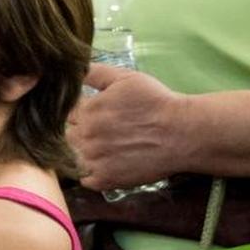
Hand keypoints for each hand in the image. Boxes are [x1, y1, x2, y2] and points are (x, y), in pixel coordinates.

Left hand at [67, 63, 189, 189]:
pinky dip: (90, 174)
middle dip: (78, 132)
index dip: (79, 114)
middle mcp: (86, 136)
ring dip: (82, 153)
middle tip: (101, 132)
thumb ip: (95, 73)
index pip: (67, 114)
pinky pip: (84, 180)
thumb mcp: (125, 78)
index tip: (93, 116)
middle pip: (68, 136)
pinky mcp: (105, 179)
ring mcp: (94, 160)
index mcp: (88, 111)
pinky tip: (104, 164)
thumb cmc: (156, 102)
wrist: (181, 133)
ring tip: (104, 148)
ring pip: (73, 157)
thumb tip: (74, 70)